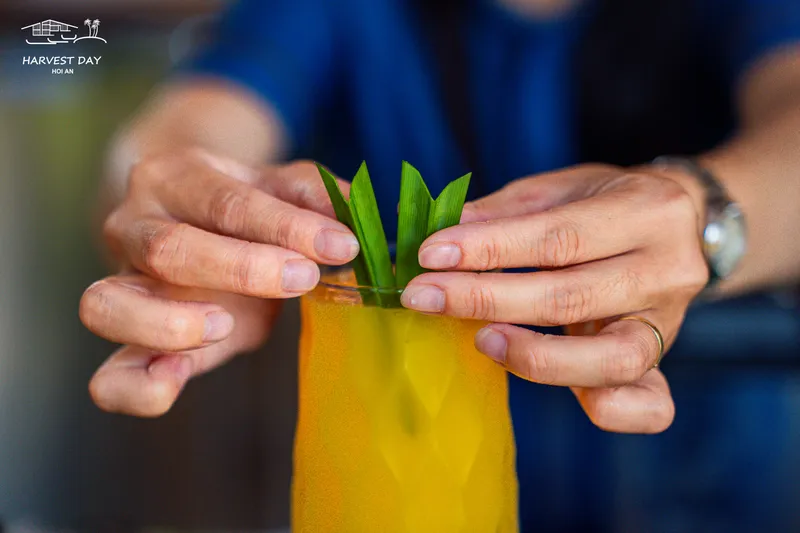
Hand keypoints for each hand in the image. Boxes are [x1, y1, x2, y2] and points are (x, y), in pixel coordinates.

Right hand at [80, 150, 356, 416]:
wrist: (185, 218)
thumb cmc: (239, 208)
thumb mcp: (277, 188)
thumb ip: (313, 197)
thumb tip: (352, 217)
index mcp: (177, 179)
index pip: (227, 201)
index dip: (286, 226)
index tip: (340, 246)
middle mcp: (133, 226)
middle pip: (168, 249)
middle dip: (243, 268)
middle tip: (302, 278)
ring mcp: (119, 284)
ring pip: (106, 304)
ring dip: (170, 323)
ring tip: (226, 325)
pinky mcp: (129, 342)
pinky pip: (108, 377)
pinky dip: (137, 387)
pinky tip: (176, 380)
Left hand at [401, 164, 708, 433]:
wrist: (684, 223)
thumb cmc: (609, 201)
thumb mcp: (564, 187)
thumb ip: (506, 211)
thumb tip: (439, 230)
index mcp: (648, 209)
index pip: (558, 238)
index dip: (489, 249)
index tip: (430, 254)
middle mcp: (669, 269)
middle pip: (571, 297)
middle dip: (485, 299)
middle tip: (424, 296)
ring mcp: (671, 322)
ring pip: (607, 357)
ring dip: (531, 354)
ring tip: (477, 337)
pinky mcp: (663, 360)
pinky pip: (650, 405)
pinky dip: (609, 411)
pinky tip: (557, 392)